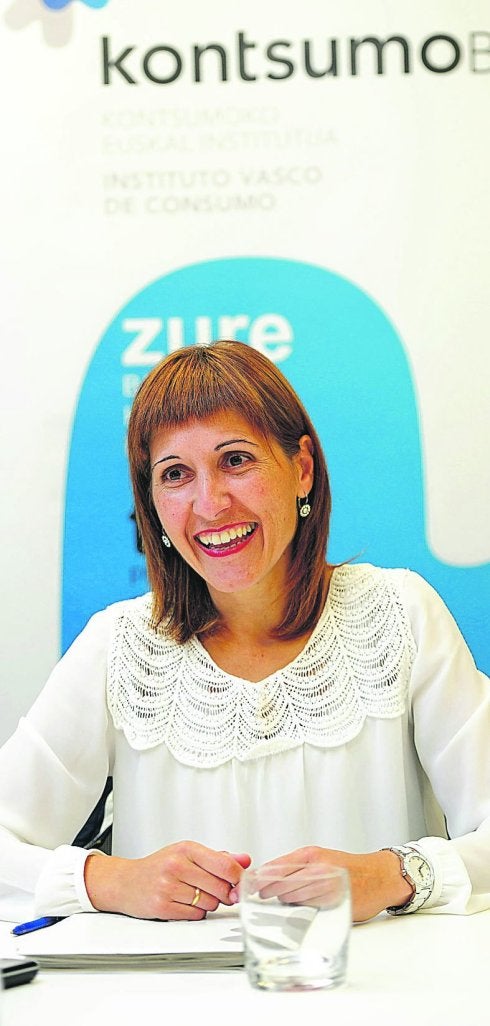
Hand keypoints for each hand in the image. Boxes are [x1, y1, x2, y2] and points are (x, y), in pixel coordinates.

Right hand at [84, 842, 250, 920]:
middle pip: (220, 887)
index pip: (225, 864)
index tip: (241, 883)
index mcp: (186, 849)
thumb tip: (245, 860)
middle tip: (216, 891)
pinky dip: (195, 913)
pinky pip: (195, 915)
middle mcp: (177, 865)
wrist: (125, 882)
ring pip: (209, 903)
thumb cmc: (158, 867)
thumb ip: (218, 858)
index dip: (238, 878)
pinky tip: (183, 904)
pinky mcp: (162, 906)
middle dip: (224, 894)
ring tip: (193, 895)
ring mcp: (168, 886)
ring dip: (208, 904)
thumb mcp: (188, 854)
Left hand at [229, 847, 411, 922]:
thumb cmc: (349, 868)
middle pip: (279, 883)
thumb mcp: (320, 858)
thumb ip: (297, 866)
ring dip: (282, 901)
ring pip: (291, 896)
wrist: (379, 876)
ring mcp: (324, 885)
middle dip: (266, 892)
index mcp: (310, 854)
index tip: (246, 885)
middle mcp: (316, 867)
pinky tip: (299, 907)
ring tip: (278, 902)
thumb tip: (269, 878)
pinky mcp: (333, 901)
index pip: (275, 866)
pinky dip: (299, 908)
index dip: (258, 878)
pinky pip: (307, 907)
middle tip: (257, 897)